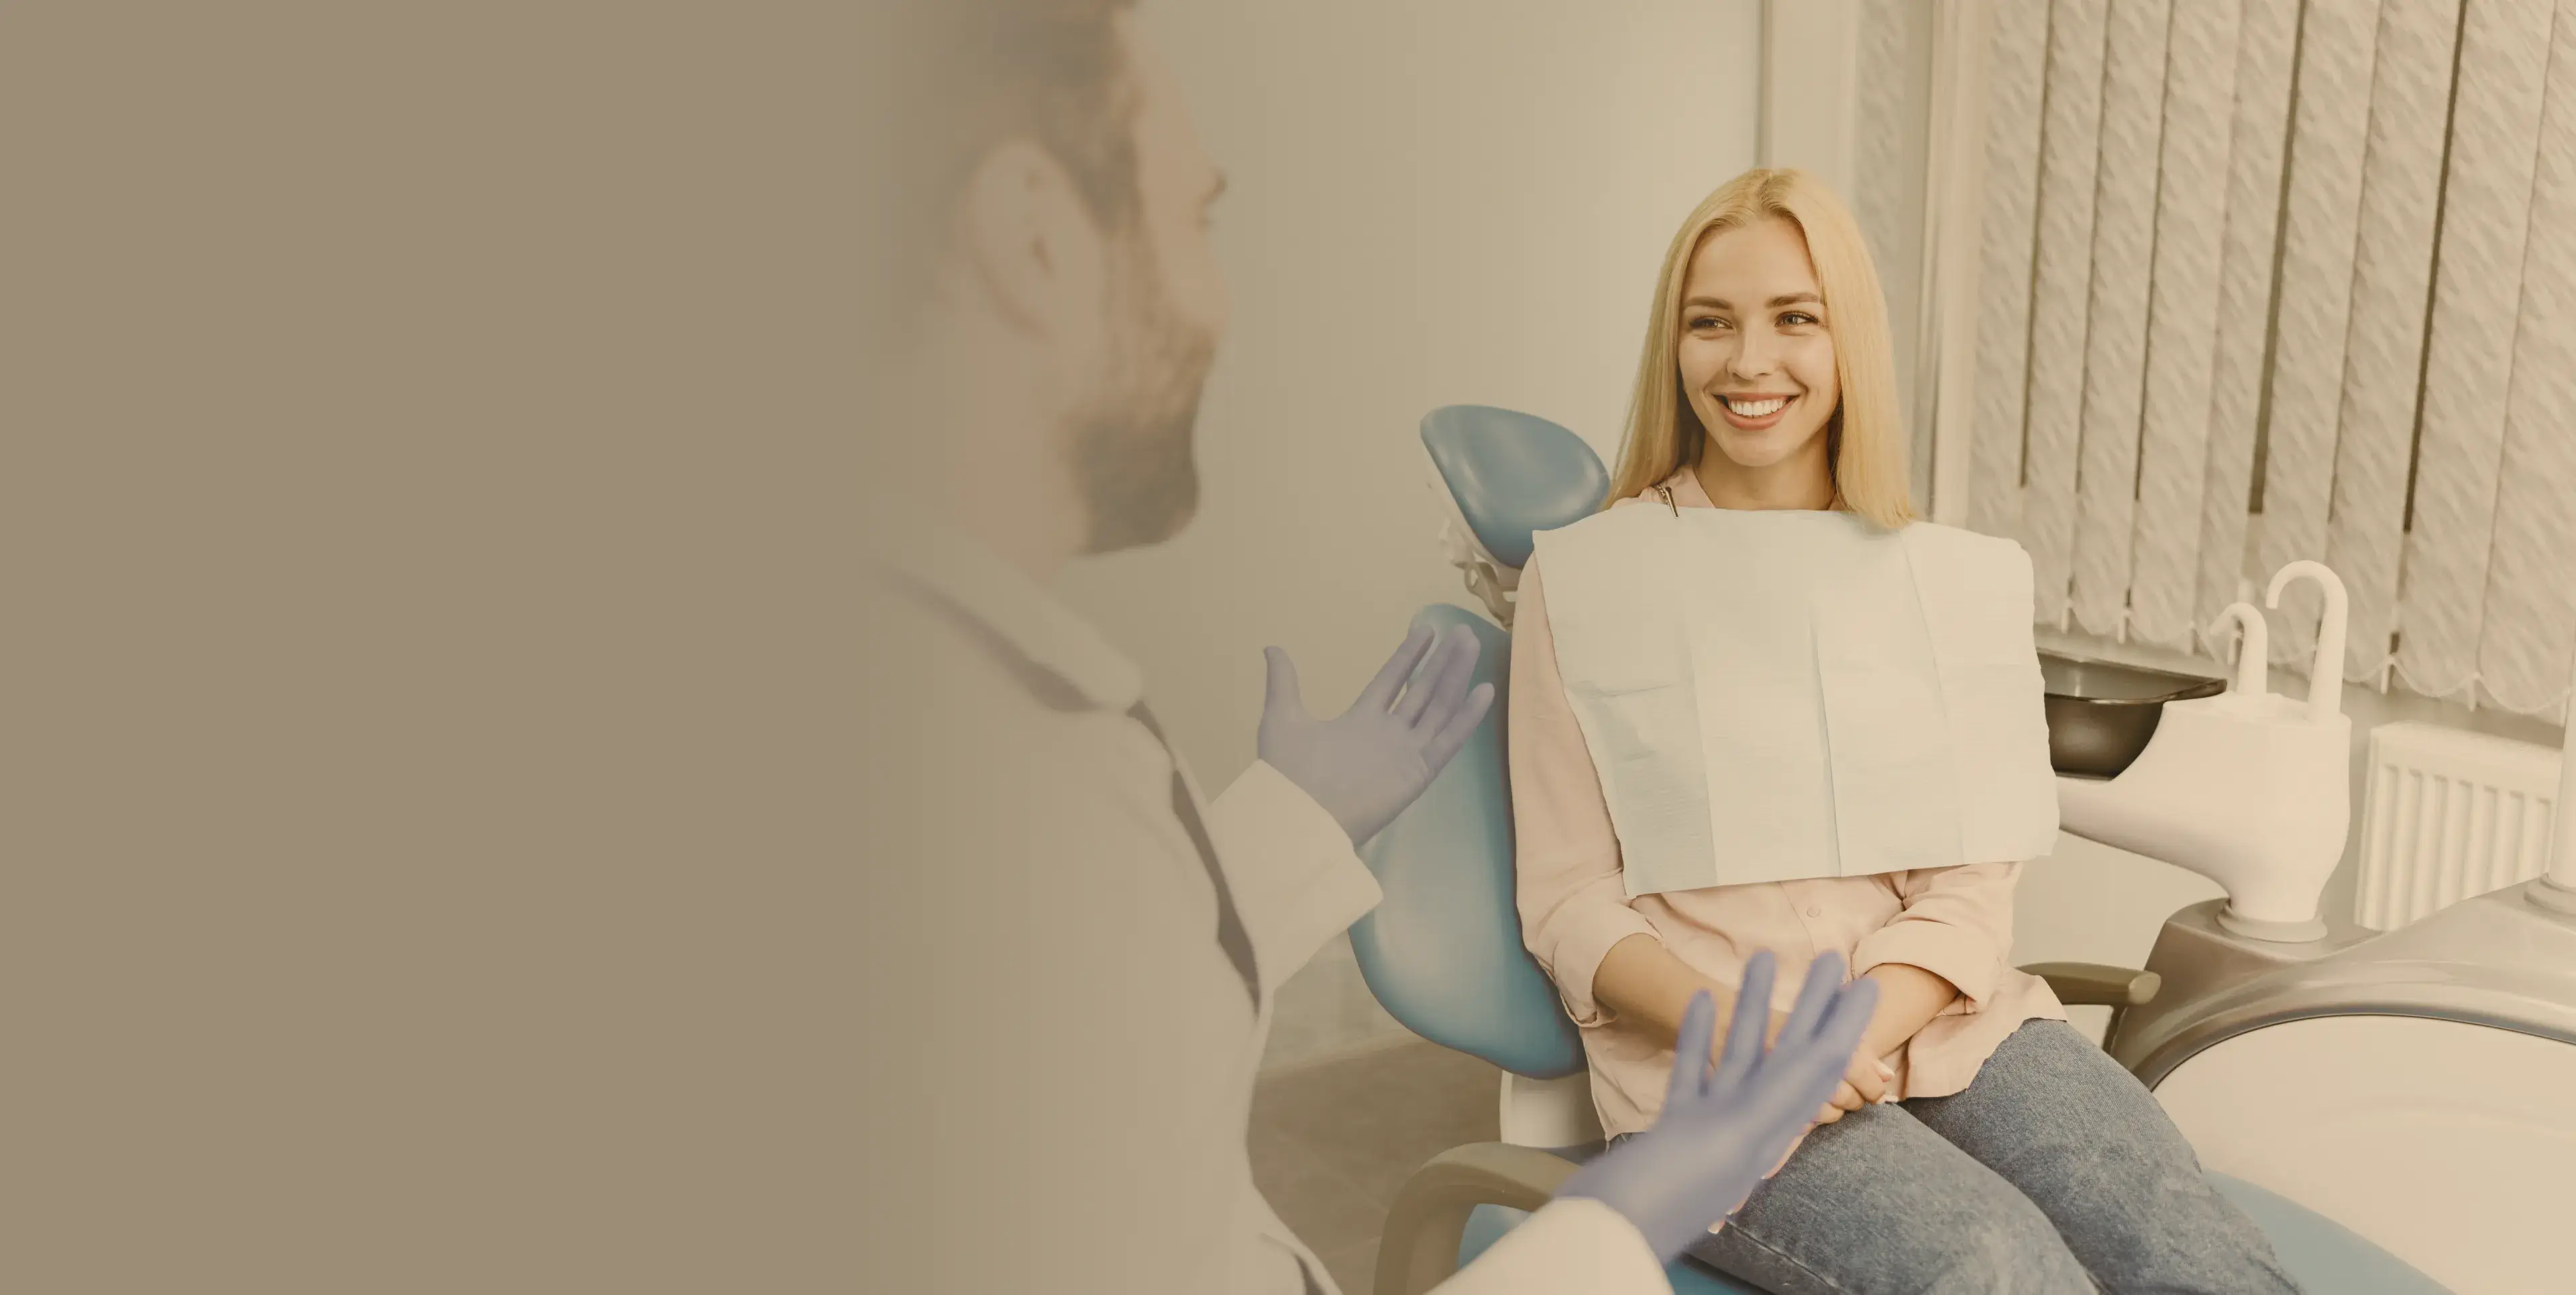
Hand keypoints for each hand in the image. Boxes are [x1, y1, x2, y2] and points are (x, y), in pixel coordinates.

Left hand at [1256, 624, 1494, 845]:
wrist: (1297, 814)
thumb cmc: (1287, 770)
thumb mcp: (1281, 717)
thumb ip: (1283, 682)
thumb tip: (1271, 647)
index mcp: (1359, 721)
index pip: (1391, 681)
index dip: (1408, 655)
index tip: (1426, 629)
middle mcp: (1387, 735)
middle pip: (1422, 691)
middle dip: (1442, 662)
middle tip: (1463, 632)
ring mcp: (1405, 753)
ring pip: (1439, 708)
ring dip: (1456, 677)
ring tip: (1472, 646)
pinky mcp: (1417, 772)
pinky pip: (1448, 741)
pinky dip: (1467, 718)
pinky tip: (1484, 691)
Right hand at [1555, 951, 1879, 1266]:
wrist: (1605, 1232)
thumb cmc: (1665, 1193)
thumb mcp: (1739, 1137)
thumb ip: (1784, 1098)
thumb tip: (1832, 1055)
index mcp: (1766, 1129)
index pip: (1819, 1066)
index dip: (1844, 1022)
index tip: (1865, 984)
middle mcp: (1745, 1128)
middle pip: (1788, 1055)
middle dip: (1812, 1006)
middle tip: (1833, 959)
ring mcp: (1707, 1128)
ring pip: (1739, 1057)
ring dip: (1754, 1009)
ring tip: (1764, 962)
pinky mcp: (1672, 1128)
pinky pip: (1694, 1074)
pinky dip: (1700, 1038)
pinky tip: (1702, 1002)